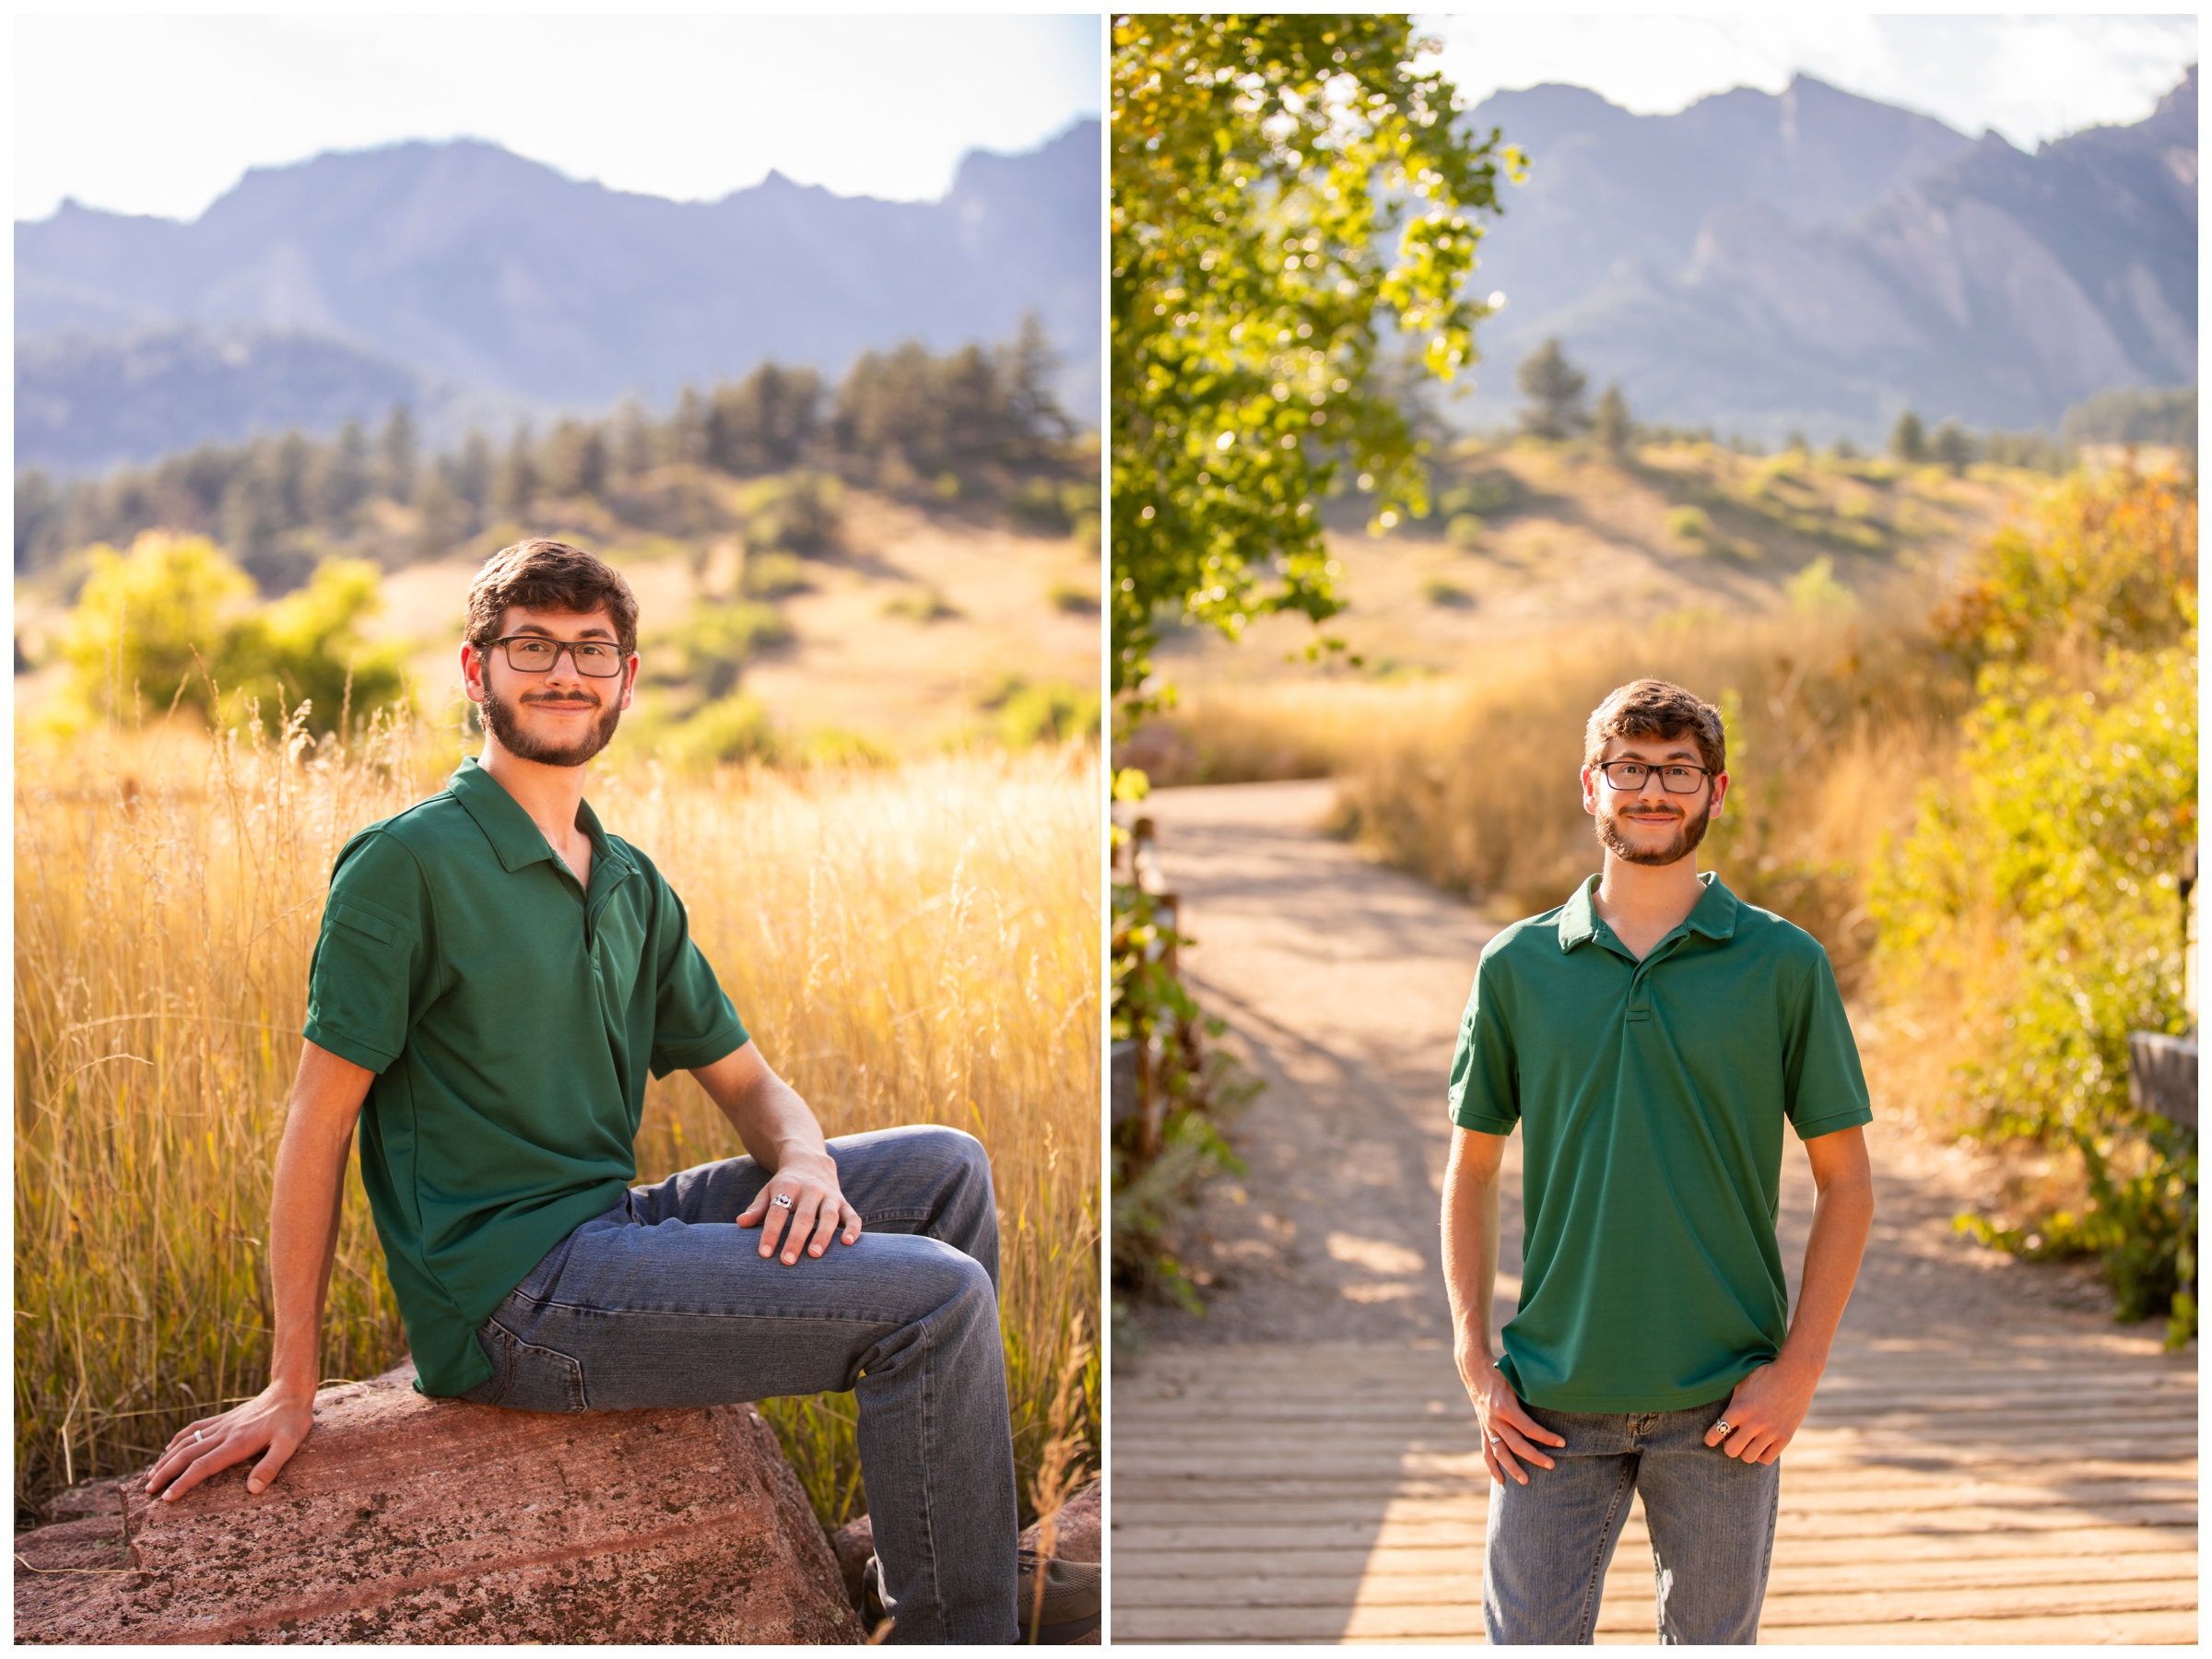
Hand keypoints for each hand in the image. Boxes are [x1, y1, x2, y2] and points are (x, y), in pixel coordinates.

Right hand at [142, 1383, 315, 1503]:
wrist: (291, 1390)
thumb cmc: (293, 1421)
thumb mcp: (289, 1444)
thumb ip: (271, 1466)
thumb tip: (252, 1490)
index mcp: (236, 1444)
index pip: (202, 1467)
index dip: (182, 1483)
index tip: (166, 1498)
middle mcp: (224, 1434)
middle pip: (186, 1455)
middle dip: (165, 1474)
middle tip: (148, 1491)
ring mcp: (222, 1425)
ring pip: (186, 1442)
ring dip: (167, 1459)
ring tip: (151, 1475)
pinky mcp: (224, 1418)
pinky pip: (195, 1428)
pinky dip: (178, 1439)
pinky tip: (169, 1448)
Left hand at [736, 1151, 861, 1264]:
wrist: (811, 1162)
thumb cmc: (785, 1185)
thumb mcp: (768, 1191)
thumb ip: (757, 1208)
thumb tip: (741, 1223)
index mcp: (788, 1187)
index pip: (778, 1211)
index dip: (770, 1232)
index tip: (764, 1254)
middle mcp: (811, 1190)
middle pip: (804, 1216)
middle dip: (796, 1239)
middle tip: (787, 1261)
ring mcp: (830, 1196)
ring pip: (829, 1216)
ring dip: (823, 1236)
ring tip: (814, 1255)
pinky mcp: (844, 1202)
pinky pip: (852, 1216)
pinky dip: (852, 1229)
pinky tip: (848, 1243)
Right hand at [1456, 1340, 1564, 1486]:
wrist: (1475, 1371)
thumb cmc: (1501, 1373)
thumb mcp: (1516, 1378)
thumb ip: (1531, 1391)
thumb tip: (1556, 1396)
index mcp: (1505, 1407)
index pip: (1529, 1428)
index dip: (1546, 1437)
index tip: (1562, 1443)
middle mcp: (1495, 1420)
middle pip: (1516, 1444)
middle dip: (1534, 1457)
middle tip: (1551, 1465)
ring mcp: (1488, 1426)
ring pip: (1500, 1452)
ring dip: (1512, 1468)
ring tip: (1526, 1482)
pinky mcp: (1484, 1429)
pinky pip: (1487, 1451)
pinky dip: (1492, 1466)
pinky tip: (1500, 1480)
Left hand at [1705, 1357, 1817, 1464]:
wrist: (1795, 1374)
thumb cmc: (1765, 1375)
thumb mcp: (1742, 1383)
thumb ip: (1731, 1402)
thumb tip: (1718, 1415)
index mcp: (1740, 1408)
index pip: (1716, 1432)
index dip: (1710, 1438)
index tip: (1710, 1439)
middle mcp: (1754, 1423)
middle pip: (1731, 1450)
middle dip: (1729, 1445)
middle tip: (1732, 1438)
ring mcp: (1771, 1432)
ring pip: (1748, 1457)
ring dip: (1745, 1450)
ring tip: (1747, 1441)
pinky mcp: (1785, 1437)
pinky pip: (1767, 1459)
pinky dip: (1761, 1454)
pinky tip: (1760, 1444)